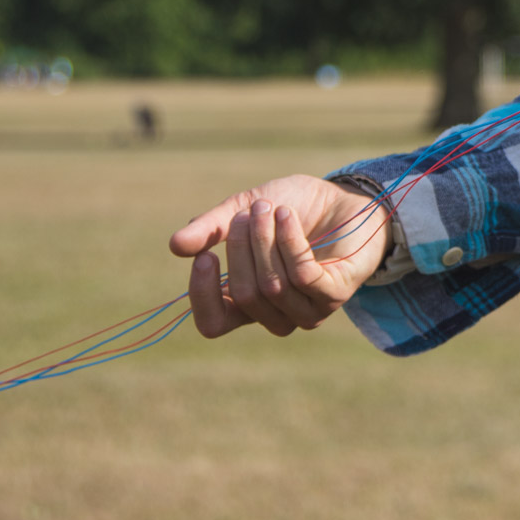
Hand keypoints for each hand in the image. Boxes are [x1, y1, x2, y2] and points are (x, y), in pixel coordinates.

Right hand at [169, 174, 390, 337]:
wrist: (345, 196)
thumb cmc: (292, 208)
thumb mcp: (244, 209)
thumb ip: (212, 228)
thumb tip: (174, 246)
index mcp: (248, 304)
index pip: (214, 324)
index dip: (203, 295)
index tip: (204, 256)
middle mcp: (277, 314)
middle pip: (245, 295)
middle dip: (242, 248)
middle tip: (250, 212)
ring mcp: (309, 309)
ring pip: (273, 286)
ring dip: (266, 241)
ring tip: (269, 208)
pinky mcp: (336, 293)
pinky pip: (303, 275)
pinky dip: (290, 241)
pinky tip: (287, 215)